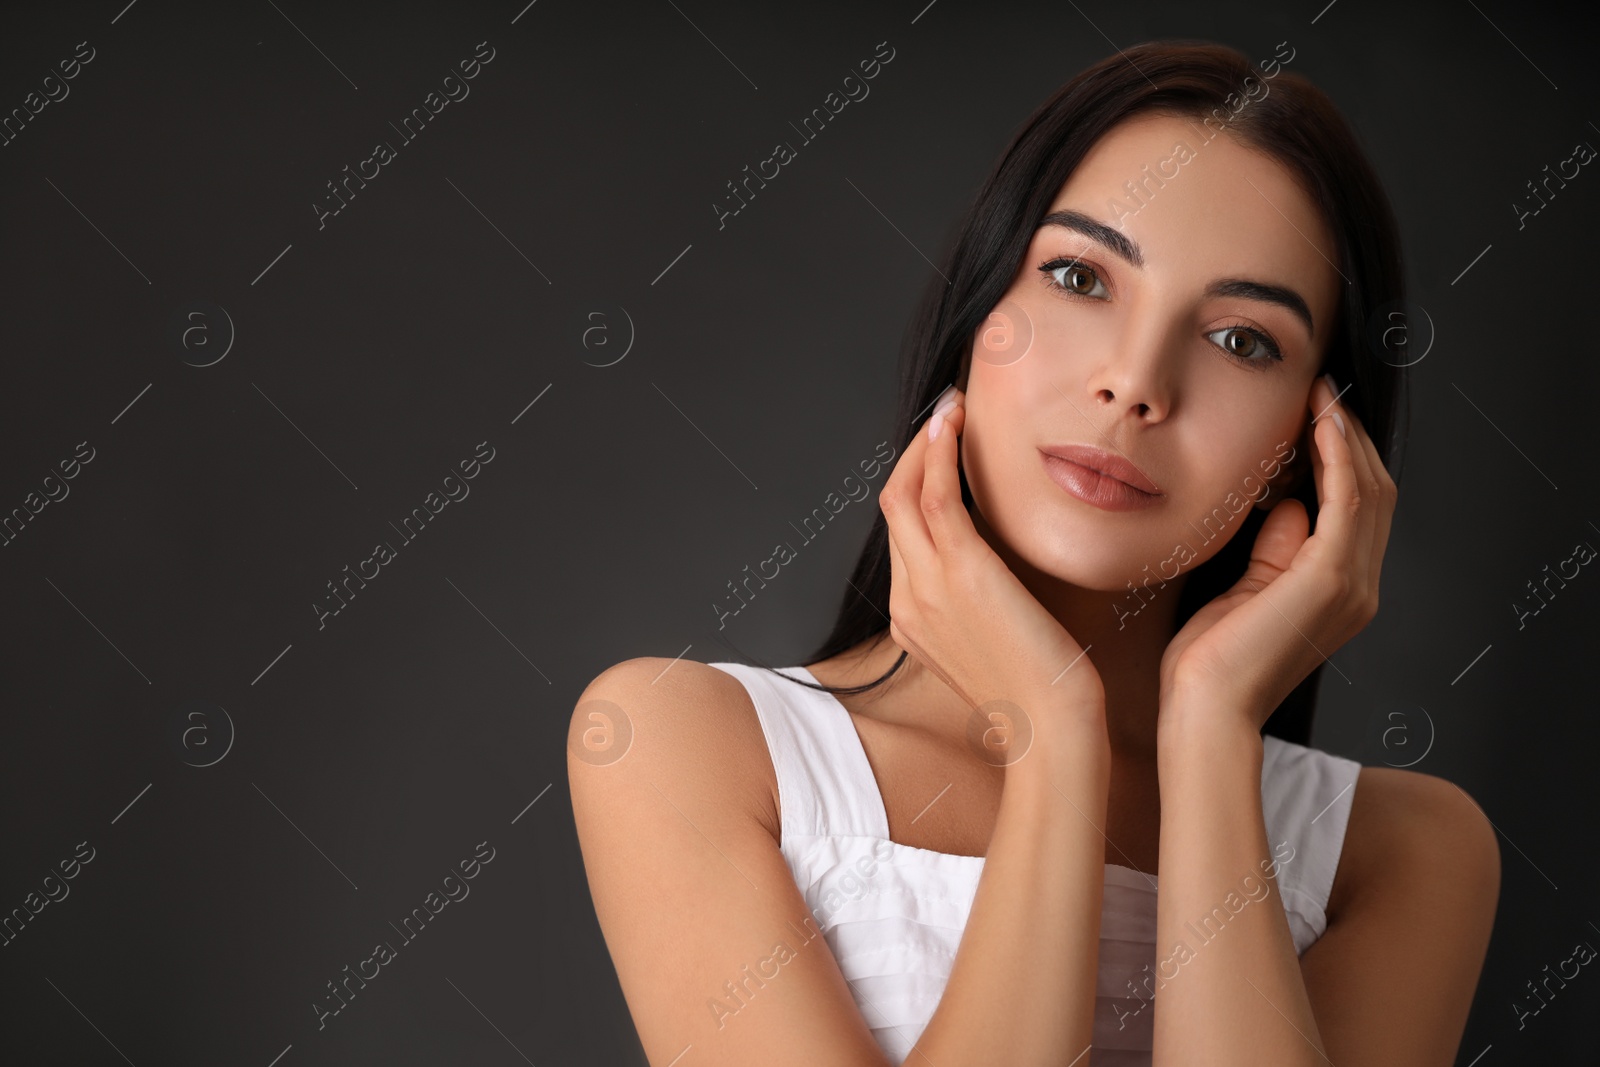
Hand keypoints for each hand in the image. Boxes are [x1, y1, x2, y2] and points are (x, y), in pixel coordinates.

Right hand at [880, 387, 1106, 722]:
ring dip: (924, 444)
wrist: (1050, 727)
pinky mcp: (959, 571)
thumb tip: (1003, 577)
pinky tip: (955, 427)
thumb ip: (982, 609)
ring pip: (903, 495)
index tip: (941, 455)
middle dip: (912, 455)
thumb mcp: (997, 644)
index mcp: (911, 620)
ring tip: (951, 409)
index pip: (902, 537)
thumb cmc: (1040, 692)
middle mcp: (907, 600)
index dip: (916, 487)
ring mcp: (926, 586)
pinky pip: (933, 497)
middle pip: (891, 508)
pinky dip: (938, 454)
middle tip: (943, 417)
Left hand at [1157, 376, 1396, 735]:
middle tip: (1322, 392)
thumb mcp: (1245, 590)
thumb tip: (1288, 504)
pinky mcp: (1330, 579)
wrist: (1206, 709)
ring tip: (1321, 397)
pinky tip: (1321, 425)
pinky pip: (1348, 502)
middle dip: (1351, 438)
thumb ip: (1273, 550)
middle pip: (1374, 494)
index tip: (1318, 415)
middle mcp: (1360, 589)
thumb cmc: (1209, 662)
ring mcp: (1352, 585)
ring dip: (1346, 437)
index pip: (1360, 511)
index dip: (1345, 458)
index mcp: (1343, 594)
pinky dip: (1339, 458)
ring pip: (1368, 491)